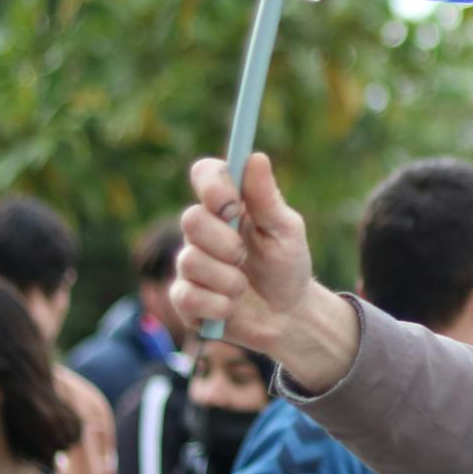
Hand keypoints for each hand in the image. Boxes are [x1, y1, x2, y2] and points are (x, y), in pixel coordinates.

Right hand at [174, 153, 357, 392]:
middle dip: (224, 242)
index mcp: (228, 205)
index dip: (212, 184)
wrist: (287, 316)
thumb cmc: (287, 265)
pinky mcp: (184, 298)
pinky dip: (217, 304)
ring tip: (244, 287)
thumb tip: (255, 157)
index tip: (232, 203)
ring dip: (227, 279)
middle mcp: (203, 230)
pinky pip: (187, 296)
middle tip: (244, 255)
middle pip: (190, 219)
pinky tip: (231, 307)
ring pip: (190, 261)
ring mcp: (190, 263)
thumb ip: (268, 199)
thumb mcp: (287, 231)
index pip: (205, 174)